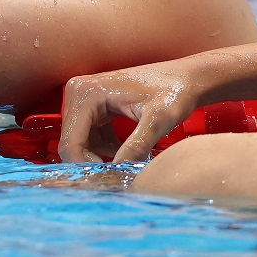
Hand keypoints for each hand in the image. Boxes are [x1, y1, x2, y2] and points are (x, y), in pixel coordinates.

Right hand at [58, 62, 200, 163]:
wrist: (186, 78)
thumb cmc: (174, 92)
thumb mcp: (158, 120)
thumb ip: (137, 146)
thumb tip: (119, 170)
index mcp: (87, 93)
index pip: (70, 142)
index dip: (85, 166)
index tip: (110, 179)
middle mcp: (79, 91)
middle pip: (72, 143)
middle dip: (93, 162)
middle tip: (120, 174)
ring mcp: (85, 97)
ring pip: (80, 142)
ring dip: (100, 156)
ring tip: (129, 160)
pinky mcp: (94, 104)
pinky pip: (90, 135)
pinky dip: (105, 148)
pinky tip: (126, 150)